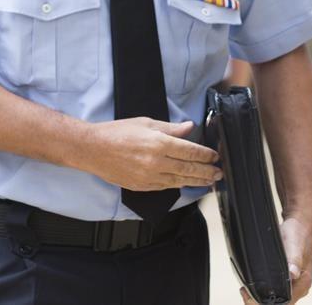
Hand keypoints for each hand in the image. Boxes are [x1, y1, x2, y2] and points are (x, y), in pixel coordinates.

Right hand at [85, 118, 220, 189]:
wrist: (93, 149)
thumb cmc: (116, 133)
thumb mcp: (145, 123)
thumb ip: (170, 128)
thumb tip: (189, 127)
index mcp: (159, 143)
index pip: (190, 151)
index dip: (205, 155)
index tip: (215, 156)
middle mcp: (156, 162)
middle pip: (189, 168)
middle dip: (206, 171)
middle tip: (218, 172)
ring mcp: (149, 177)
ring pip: (180, 181)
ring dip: (197, 181)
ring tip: (208, 181)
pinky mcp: (142, 186)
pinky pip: (166, 187)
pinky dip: (178, 185)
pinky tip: (186, 183)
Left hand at [238, 215, 311, 303]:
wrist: (300, 224)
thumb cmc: (298, 233)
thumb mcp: (294, 244)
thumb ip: (294, 259)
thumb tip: (292, 273)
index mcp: (303, 283)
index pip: (284, 303)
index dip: (265, 304)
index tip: (249, 296)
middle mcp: (299, 286)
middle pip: (279, 303)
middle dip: (259, 301)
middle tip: (243, 291)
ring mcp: (294, 283)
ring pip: (276, 298)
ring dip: (260, 297)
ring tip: (245, 289)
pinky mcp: (287, 277)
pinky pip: (275, 289)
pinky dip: (263, 290)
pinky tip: (251, 284)